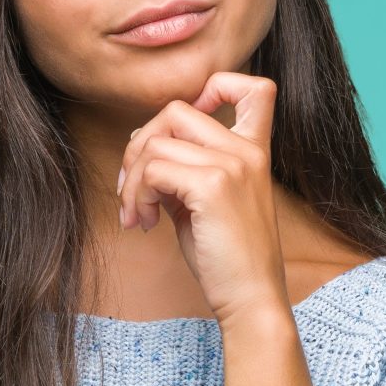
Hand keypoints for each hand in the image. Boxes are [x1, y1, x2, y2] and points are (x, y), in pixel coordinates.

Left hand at [116, 72, 288, 325]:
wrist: (250, 298)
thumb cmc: (225, 256)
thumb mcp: (203, 201)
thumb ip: (182, 168)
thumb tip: (140, 145)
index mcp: (254, 150)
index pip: (253, 87)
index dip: (214, 88)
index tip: (182, 131)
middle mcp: (247, 150)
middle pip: (175, 110)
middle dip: (139, 146)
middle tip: (133, 189)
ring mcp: (232, 164)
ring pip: (154, 143)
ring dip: (132, 180)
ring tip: (137, 215)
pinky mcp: (212, 186)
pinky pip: (152, 170)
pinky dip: (136, 196)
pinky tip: (144, 223)